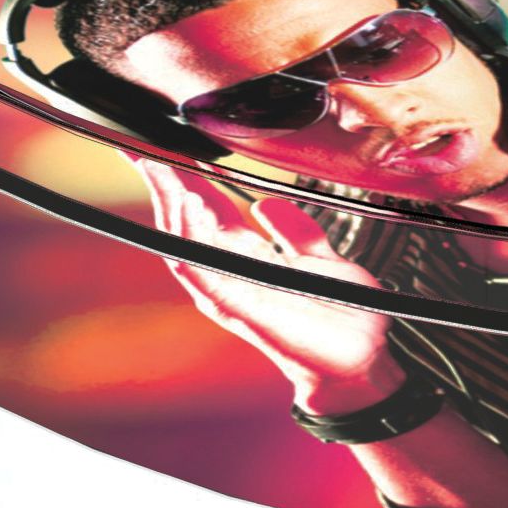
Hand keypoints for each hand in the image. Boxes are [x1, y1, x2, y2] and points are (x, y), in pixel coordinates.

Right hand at [137, 161, 399, 414]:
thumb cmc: (344, 320)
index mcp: (246, 258)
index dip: (181, 176)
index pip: (204, 209)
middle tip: (145, 147)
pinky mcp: (239, 309)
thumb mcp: (320, 261)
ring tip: (166, 168)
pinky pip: (204, 270)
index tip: (160, 145)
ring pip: (184, 242)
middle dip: (162, 182)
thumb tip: (266, 204)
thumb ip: (295, 232)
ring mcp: (230, 292)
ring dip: (173, 203)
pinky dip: (192, 238)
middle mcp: (230, 274)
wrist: (362, 362)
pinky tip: (192, 206)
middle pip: (182, 221)